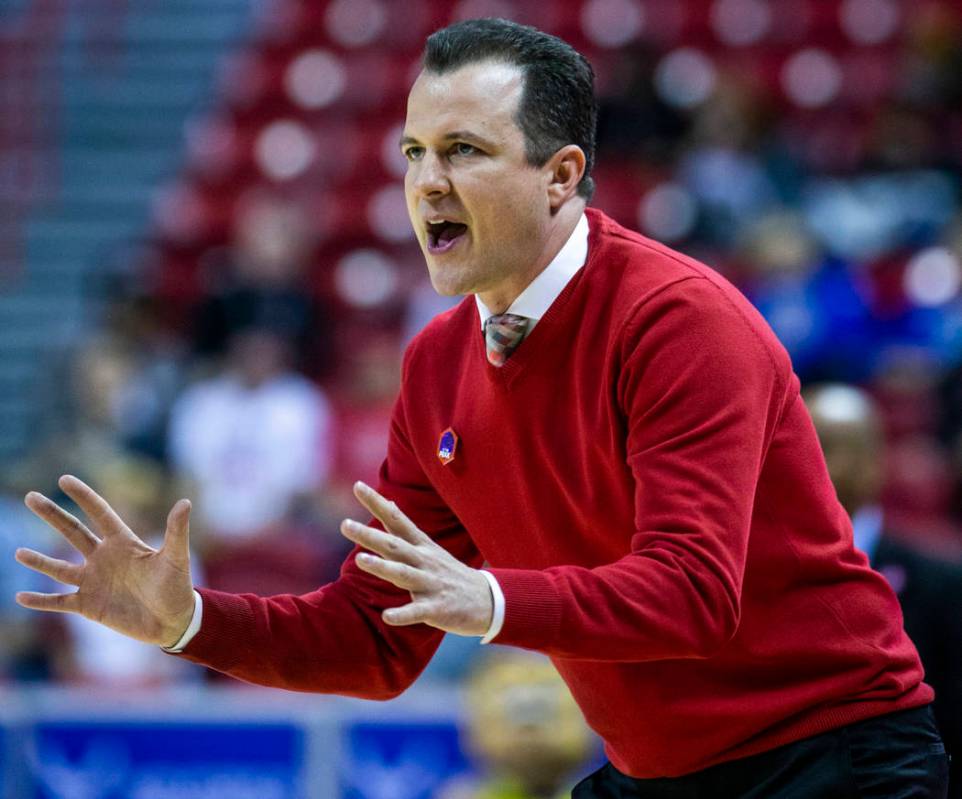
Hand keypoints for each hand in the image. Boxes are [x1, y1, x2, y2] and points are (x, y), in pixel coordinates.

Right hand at [14, 475, 195, 647]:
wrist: (174, 621)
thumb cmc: (177, 587)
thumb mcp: (176, 558)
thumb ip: (176, 531)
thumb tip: (185, 502)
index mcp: (124, 543)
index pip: (100, 513)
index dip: (83, 496)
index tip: (64, 479)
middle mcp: (104, 558)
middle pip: (73, 532)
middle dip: (52, 514)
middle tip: (30, 496)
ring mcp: (94, 581)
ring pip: (59, 568)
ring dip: (39, 561)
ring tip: (17, 552)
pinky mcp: (89, 606)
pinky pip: (59, 602)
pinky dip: (41, 600)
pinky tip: (20, 596)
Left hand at [341, 481, 492, 635]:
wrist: (487, 601)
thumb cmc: (449, 573)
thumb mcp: (429, 547)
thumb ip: (405, 529)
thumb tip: (389, 504)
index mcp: (421, 546)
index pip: (396, 520)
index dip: (377, 503)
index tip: (357, 485)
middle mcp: (424, 561)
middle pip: (394, 545)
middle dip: (369, 535)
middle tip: (344, 525)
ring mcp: (430, 584)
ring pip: (403, 574)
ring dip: (382, 567)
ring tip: (360, 560)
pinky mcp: (436, 608)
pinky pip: (417, 611)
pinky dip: (402, 614)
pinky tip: (387, 616)